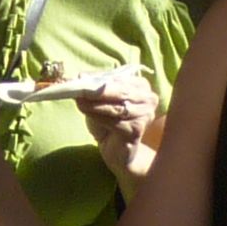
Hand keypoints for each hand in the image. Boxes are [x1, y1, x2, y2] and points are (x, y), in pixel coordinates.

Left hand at [75, 65, 160, 183]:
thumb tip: (81, 76)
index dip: (99, 78)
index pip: (119, 79)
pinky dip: (98, 118)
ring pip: (116, 107)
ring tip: (79, 103)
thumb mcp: (100, 100)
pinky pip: (114, 123)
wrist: (117, 149)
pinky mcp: (137, 131)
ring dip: (95, 105)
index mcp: (141, 86)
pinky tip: (89, 116)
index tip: (80, 78)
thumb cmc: (109, 120)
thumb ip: (94, 87)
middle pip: (120, 92)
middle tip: (78, 90)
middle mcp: (148, 99)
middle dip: (97, 91)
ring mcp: (145, 115)